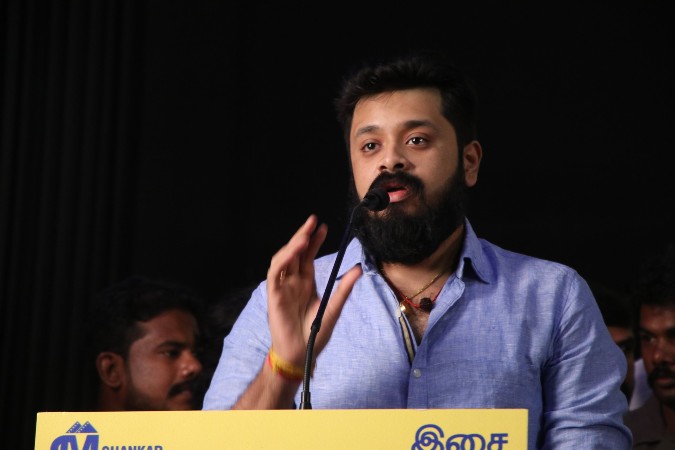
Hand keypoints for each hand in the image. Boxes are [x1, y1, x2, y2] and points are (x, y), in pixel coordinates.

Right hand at [266, 215, 361, 368]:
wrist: (301, 354)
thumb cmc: (314, 334)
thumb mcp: (334, 308)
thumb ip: (343, 289)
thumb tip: (358, 269)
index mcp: (305, 283)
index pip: (308, 256)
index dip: (314, 240)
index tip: (324, 227)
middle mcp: (293, 281)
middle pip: (296, 253)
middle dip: (303, 236)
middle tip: (313, 221)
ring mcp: (282, 287)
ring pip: (284, 258)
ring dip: (293, 245)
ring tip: (305, 234)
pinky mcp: (274, 295)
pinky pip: (275, 273)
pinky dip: (282, 260)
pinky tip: (293, 251)